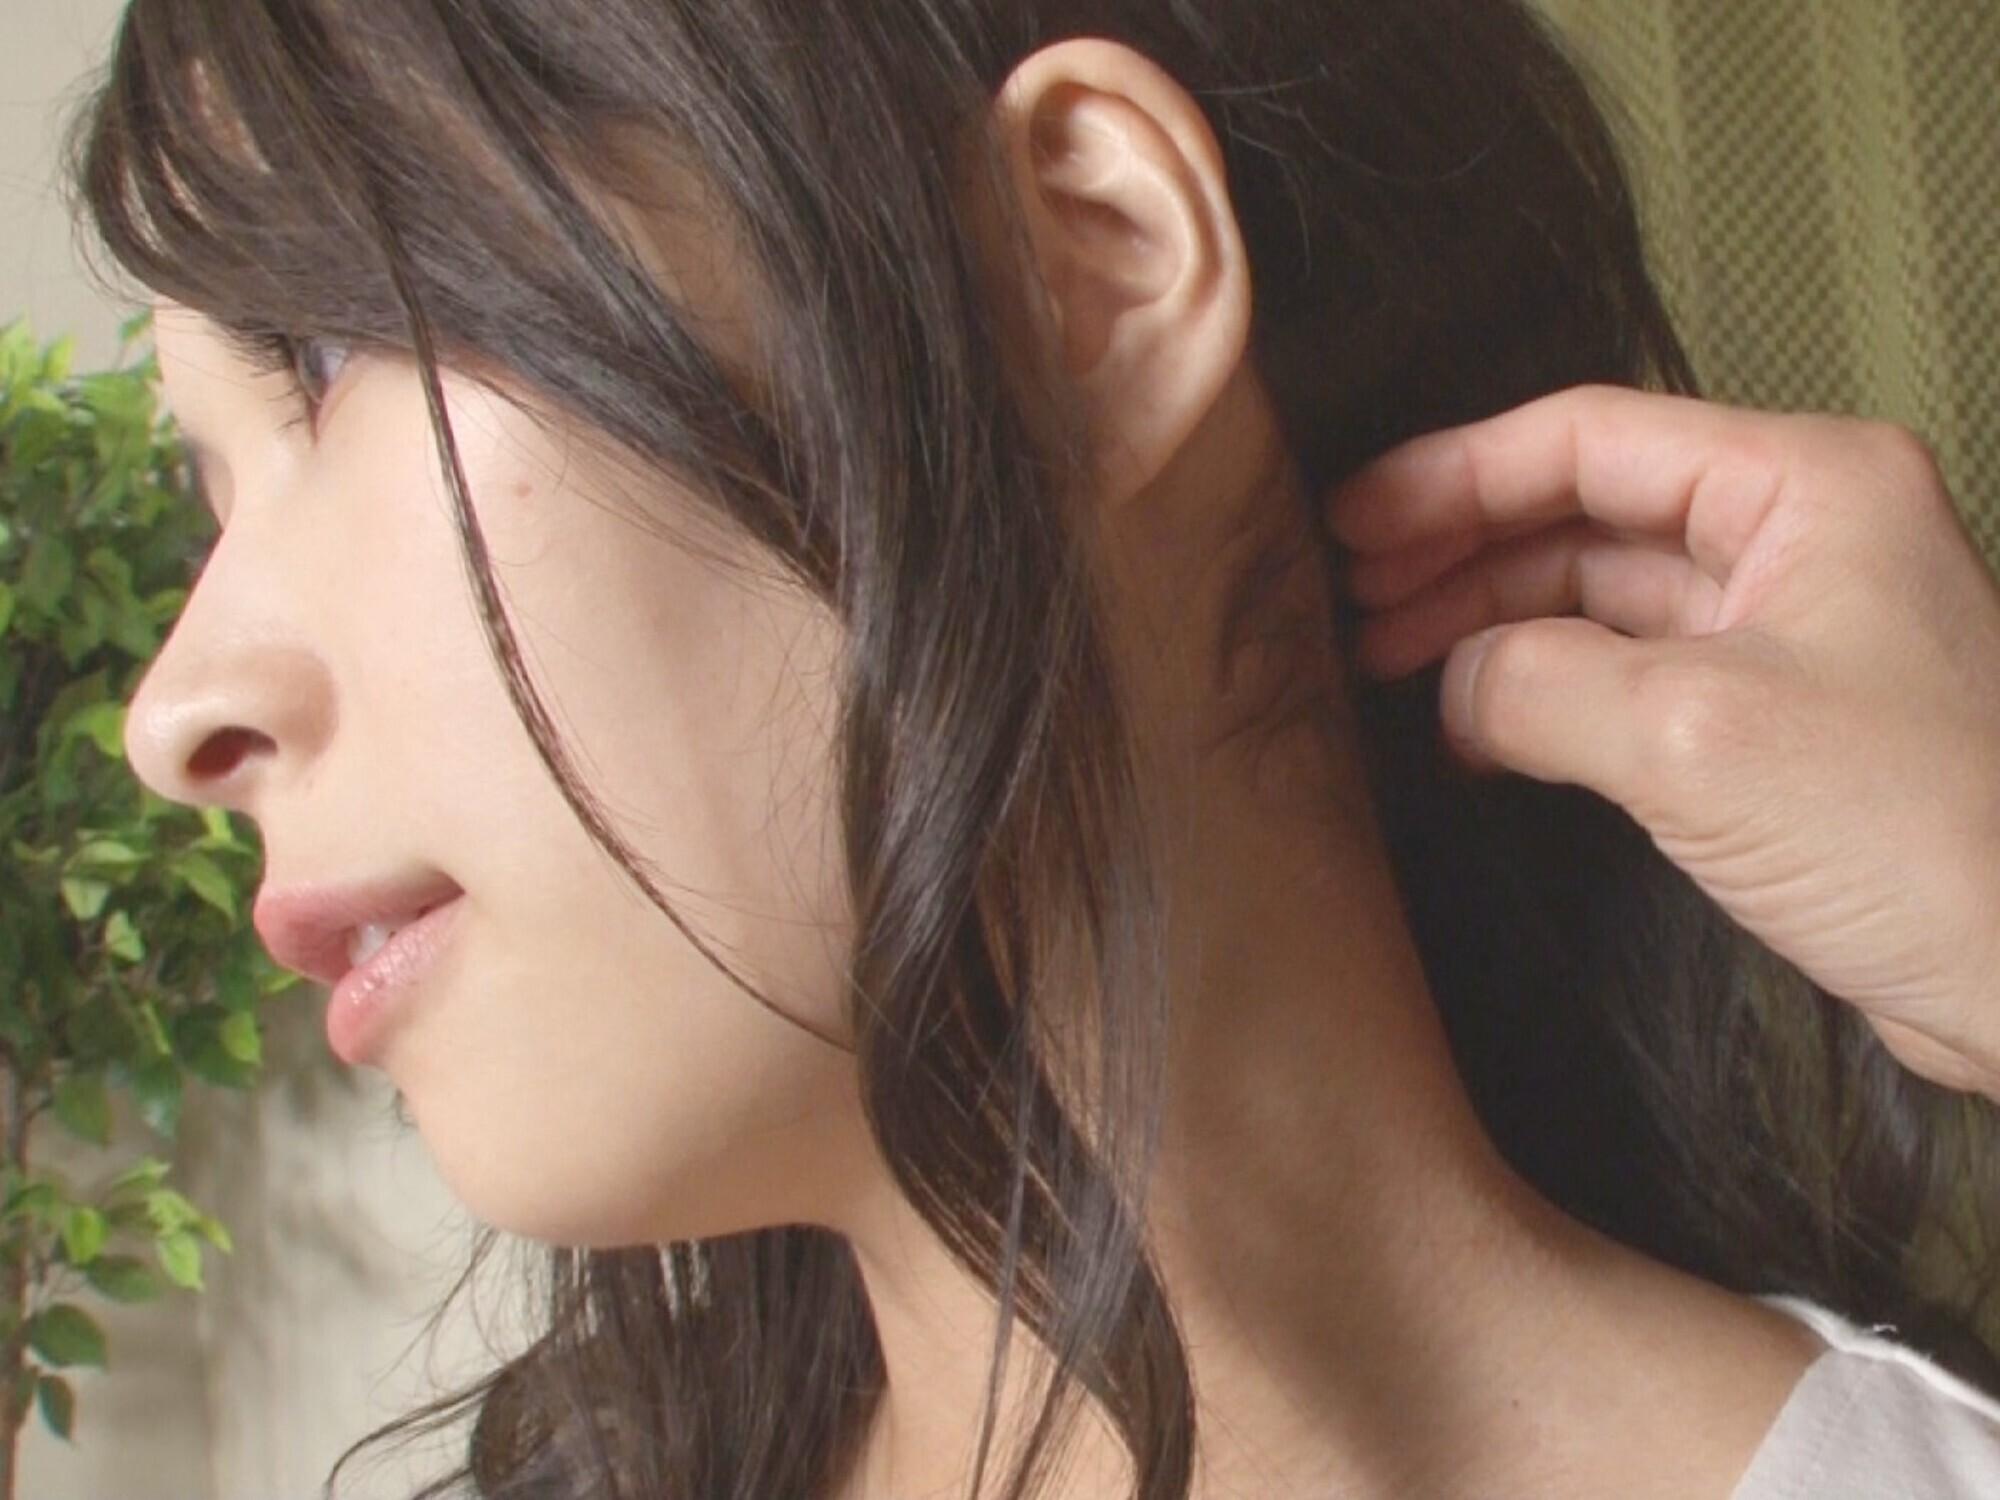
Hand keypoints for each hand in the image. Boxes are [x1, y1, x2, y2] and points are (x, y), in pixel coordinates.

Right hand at [1329, 386, 1999, 1100]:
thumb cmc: (1922, 833)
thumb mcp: (1696, 734)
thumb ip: (1539, 685)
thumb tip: (1452, 686)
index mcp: (1805, 484)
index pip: (1589, 438)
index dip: (1451, 476)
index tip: (1349, 524)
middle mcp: (1798, 537)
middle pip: (1584, 512)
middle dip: (1459, 553)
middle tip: (1351, 607)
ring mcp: (1789, 633)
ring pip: (1599, 598)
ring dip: (1489, 626)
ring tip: (1387, 668)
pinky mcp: (1778, 725)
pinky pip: (1627, 680)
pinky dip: (1539, 697)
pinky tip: (1470, 731)